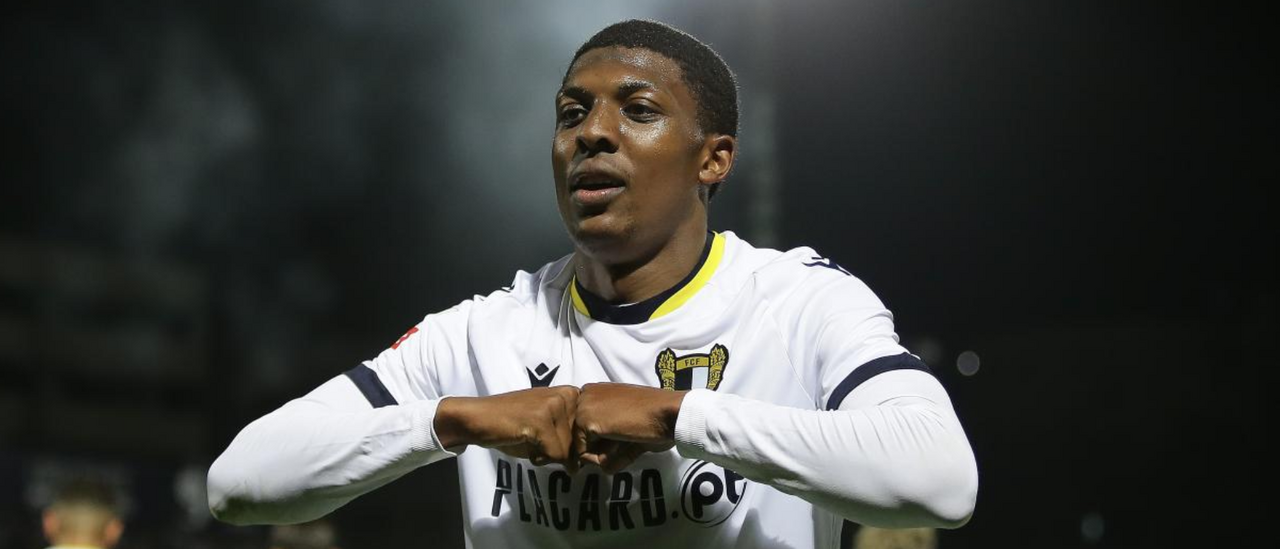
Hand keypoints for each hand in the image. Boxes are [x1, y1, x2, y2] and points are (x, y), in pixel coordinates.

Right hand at [434, 386, 579, 470]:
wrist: (478, 418)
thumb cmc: (512, 424)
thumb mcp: (548, 426)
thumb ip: (570, 437)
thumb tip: (587, 461)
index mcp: (570, 393)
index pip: (587, 433)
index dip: (570, 445)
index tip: (549, 440)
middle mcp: (566, 395)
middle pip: (579, 443)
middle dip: (559, 452)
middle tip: (536, 441)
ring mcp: (554, 405)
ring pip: (568, 451)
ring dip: (548, 456)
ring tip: (530, 441)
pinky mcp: (541, 420)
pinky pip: (556, 455)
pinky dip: (540, 459)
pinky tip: (525, 443)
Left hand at [573, 383, 686, 472]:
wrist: (668, 413)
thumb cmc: (655, 418)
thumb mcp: (629, 429)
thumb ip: (611, 444)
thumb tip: (602, 466)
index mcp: (597, 391)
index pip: (584, 425)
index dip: (601, 440)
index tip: (618, 442)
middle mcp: (586, 394)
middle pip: (581, 435)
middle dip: (599, 447)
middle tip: (622, 444)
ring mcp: (584, 406)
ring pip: (580, 445)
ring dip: (601, 454)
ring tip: (624, 443)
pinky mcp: (586, 421)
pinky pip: (582, 454)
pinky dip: (600, 460)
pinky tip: (620, 447)